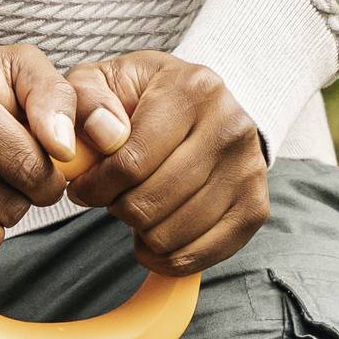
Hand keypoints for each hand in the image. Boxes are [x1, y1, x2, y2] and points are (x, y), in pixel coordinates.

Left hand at [56, 53, 269, 275]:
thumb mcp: (106, 80)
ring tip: (138, 208)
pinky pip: (197, 257)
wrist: (201, 105)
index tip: (84, 189)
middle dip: (117, 209)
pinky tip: (155, 235)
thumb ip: (87, 100)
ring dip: (140, 233)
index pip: (131, 162)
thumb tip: (105, 136)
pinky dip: (166, 258)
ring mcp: (248, 170)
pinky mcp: (254, 208)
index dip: (96, 188)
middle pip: (149, 204)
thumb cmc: (144, 98)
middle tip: (113, 197)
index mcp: (192, 90)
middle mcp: (229, 127)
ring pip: (169, 236)